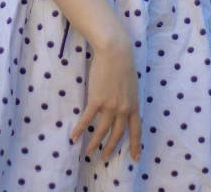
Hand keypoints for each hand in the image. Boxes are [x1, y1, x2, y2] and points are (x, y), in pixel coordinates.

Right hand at [70, 37, 141, 162]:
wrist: (115, 51)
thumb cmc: (123, 63)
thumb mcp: (131, 84)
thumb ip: (128, 97)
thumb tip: (122, 106)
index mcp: (134, 104)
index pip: (136, 130)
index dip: (135, 145)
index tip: (135, 158)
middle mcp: (123, 109)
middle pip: (117, 134)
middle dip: (111, 148)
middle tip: (106, 158)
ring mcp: (110, 106)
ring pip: (102, 130)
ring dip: (95, 143)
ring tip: (89, 152)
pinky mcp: (96, 100)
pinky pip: (87, 119)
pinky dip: (80, 129)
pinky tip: (74, 137)